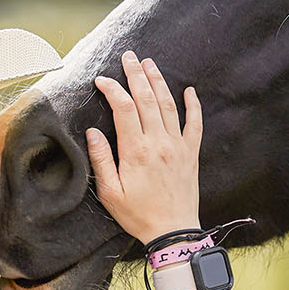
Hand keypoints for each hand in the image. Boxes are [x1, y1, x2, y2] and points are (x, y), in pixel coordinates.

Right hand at [86, 51, 203, 244]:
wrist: (174, 232)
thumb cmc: (138, 215)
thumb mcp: (110, 192)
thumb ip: (102, 159)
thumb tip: (93, 132)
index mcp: (136, 151)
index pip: (123, 108)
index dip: (112, 89)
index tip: (102, 80)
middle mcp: (159, 143)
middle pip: (147, 99)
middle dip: (136, 75)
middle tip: (129, 57)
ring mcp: (178, 146)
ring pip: (169, 105)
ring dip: (159, 82)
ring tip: (150, 64)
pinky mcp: (191, 154)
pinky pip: (195, 124)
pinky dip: (193, 105)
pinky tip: (189, 91)